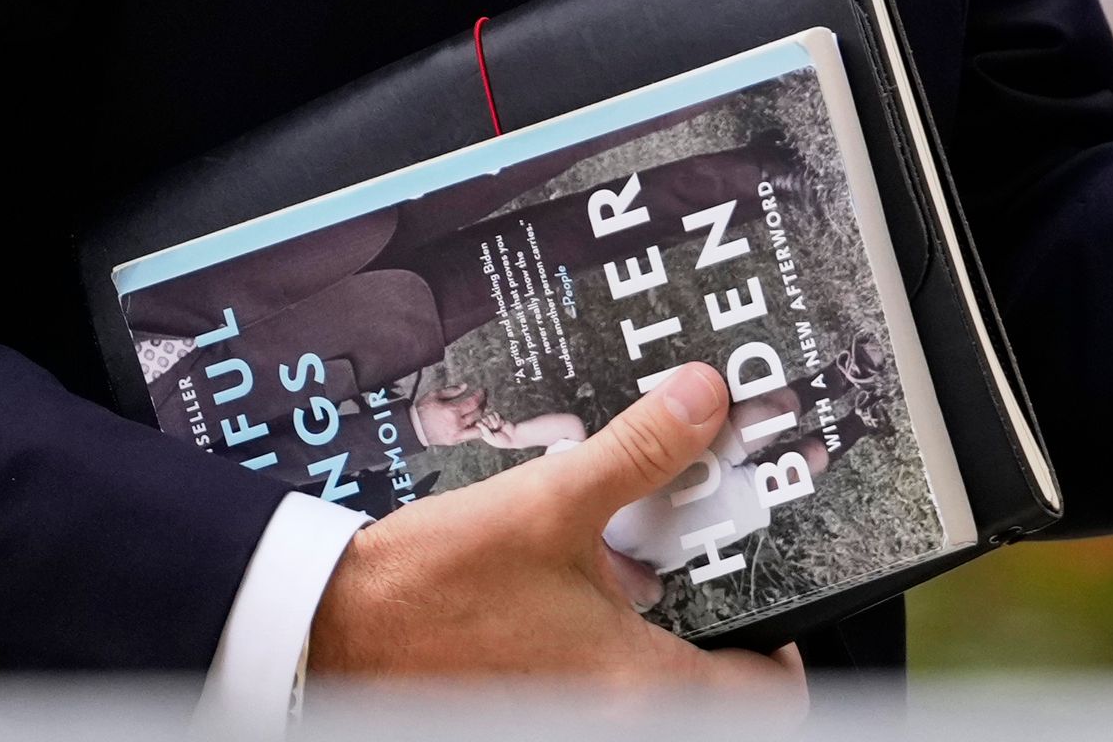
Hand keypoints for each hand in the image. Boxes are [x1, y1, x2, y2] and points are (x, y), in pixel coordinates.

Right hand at [305, 363, 807, 690]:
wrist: (328, 633)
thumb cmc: (428, 589)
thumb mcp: (549, 501)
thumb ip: (638, 452)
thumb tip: (703, 403)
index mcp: (636, 685)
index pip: (765, 699)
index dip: (784, 645)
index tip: (770, 590)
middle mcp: (612, 718)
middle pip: (710, 688)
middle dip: (714, 615)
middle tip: (702, 550)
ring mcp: (567, 716)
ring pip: (651, 676)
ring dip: (657, 620)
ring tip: (640, 549)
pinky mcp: (531, 703)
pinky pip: (598, 676)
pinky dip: (605, 632)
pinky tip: (577, 572)